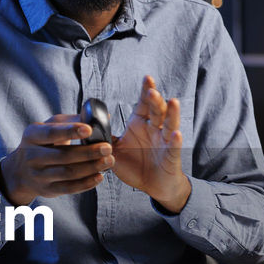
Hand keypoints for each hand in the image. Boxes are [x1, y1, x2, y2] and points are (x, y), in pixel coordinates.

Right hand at [0, 114, 113, 205]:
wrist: (21, 170)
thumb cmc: (42, 143)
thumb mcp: (49, 127)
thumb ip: (74, 120)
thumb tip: (104, 117)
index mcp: (32, 135)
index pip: (51, 133)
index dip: (70, 131)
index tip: (89, 129)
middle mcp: (32, 156)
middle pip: (62, 155)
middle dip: (87, 152)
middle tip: (107, 147)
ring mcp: (38, 175)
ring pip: (67, 173)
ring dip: (90, 167)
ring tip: (108, 161)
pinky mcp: (47, 189)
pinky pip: (68, 188)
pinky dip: (86, 183)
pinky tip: (99, 176)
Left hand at [111, 76, 190, 212]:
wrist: (152, 185)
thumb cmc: (135, 165)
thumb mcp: (115, 150)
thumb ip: (105, 137)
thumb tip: (89, 126)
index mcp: (140, 124)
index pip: (144, 104)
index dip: (146, 91)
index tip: (147, 78)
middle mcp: (155, 129)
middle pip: (157, 110)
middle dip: (154, 100)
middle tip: (151, 90)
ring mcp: (165, 141)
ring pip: (169, 124)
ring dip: (171, 113)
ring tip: (172, 101)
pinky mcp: (171, 156)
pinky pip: (173, 147)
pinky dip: (175, 141)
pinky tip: (175, 134)